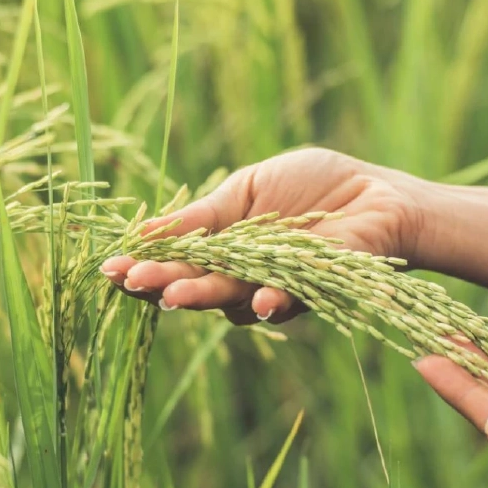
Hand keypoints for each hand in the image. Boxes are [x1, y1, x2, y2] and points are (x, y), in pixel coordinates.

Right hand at [101, 148, 432, 323]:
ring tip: (175, 294)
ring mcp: (273, 288)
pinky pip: (284, 301)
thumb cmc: (314, 186)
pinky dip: (270, 299)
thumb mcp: (248, 189)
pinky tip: (258, 299)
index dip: (144, 265)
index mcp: (222, 248)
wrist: (377, 194)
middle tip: (135, 283)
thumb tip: (145, 232)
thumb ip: (204, 217)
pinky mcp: (312, 292)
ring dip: (203, 295)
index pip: (175, 261)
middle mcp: (242, 277)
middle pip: (194, 285)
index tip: (111, 268)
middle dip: (163, 284)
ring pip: (231, 299)